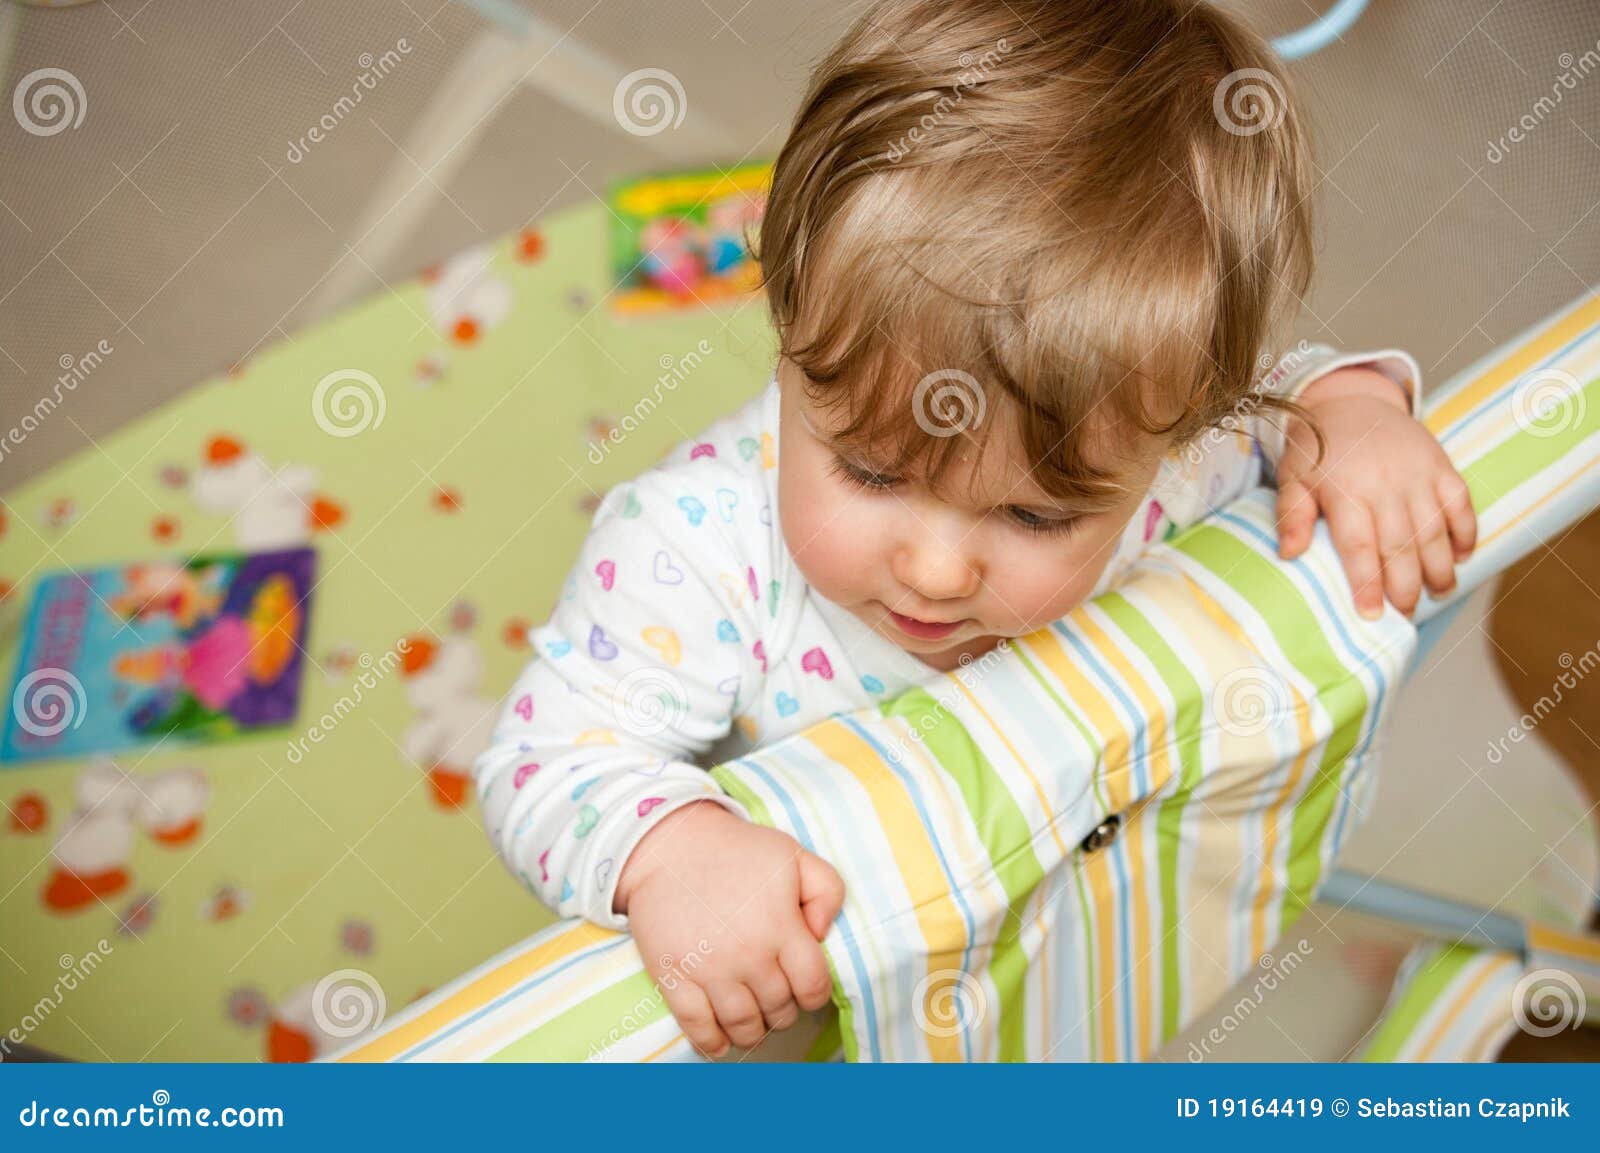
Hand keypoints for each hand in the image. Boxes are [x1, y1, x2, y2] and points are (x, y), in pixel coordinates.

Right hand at [613, 801, 844, 1056]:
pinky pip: (697, 1027)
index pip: (813, 986)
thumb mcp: (793, 855)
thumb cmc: (736, 851)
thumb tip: (822, 935)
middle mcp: (747, 954)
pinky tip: (721, 1042)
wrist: (668, 845)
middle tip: (775, 997)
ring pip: (743, 1026)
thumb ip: (827, 890)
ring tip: (753, 1019)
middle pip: (779, 1009)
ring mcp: (708, 969)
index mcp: (780, 926)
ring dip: (753, 1030)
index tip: (805, 987)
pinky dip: (712, 1043)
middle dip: (783, 1010)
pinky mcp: (673, 977)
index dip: (814, 993)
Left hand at [1275, 367, 1475, 618]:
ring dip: (1441, 568)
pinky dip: (1466, 533)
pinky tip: (1462, 557)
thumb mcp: (1292, 477)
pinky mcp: (1441, 466)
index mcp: (1346, 490)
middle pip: (1402, 546)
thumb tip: (1289, 555)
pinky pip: (1461, 504)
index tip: (1371, 615)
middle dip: (1406, 587)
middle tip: (1405, 615)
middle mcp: (1386, 484)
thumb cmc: (1316, 449)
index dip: (1368, 583)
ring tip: (1438, 593)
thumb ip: (1292, 515)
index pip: (1360, 546)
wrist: (1351, 400)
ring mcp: (1418, 474)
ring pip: (1435, 531)